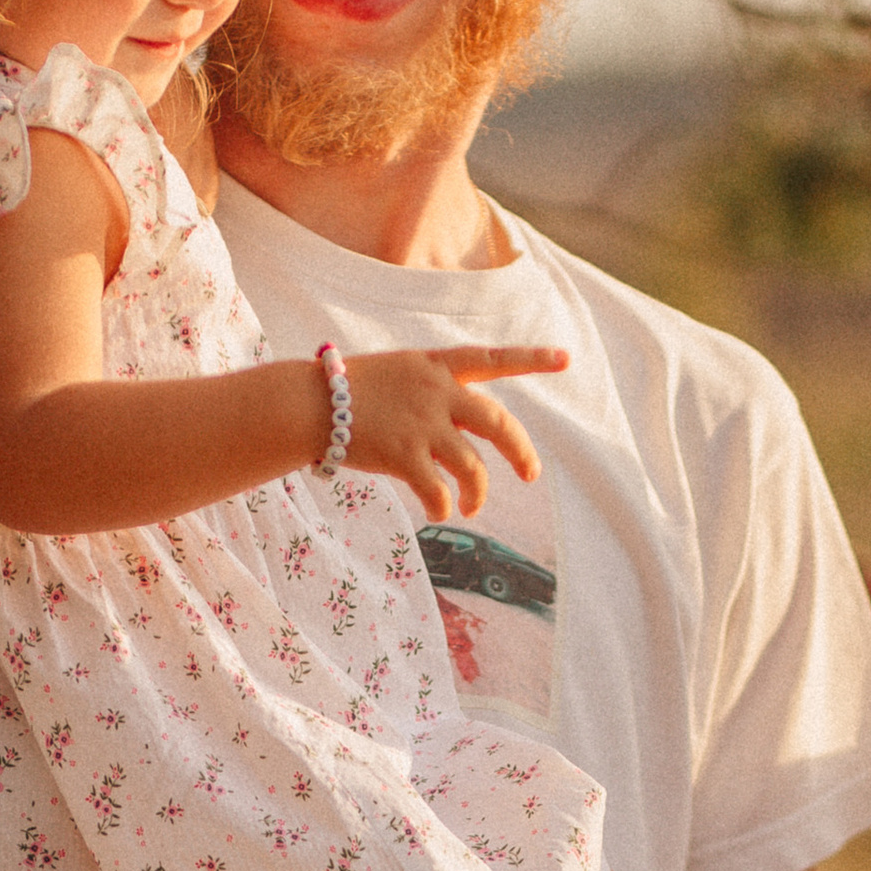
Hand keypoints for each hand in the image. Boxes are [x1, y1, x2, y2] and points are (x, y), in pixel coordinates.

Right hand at [343, 343, 565, 520]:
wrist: (306, 405)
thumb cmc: (340, 392)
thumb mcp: (392, 373)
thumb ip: (426, 390)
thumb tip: (449, 423)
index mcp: (434, 366)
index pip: (491, 359)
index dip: (531, 359)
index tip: (565, 359)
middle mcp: (436, 392)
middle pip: (499, 424)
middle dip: (521, 452)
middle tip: (531, 474)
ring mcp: (423, 425)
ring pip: (474, 467)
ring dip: (479, 494)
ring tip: (474, 508)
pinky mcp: (405, 456)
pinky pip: (440, 491)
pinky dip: (444, 506)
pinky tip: (439, 512)